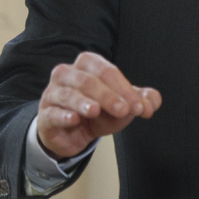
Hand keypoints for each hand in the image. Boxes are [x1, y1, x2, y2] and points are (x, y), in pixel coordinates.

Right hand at [37, 51, 161, 158]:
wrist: (72, 134)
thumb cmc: (99, 112)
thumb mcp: (122, 106)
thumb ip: (141, 100)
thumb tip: (153, 102)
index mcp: (88, 64)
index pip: (107, 72)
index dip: (124, 88)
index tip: (138, 107)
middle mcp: (67, 74)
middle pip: (88, 80)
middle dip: (108, 95)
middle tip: (124, 110)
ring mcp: (53, 93)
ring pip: (68, 94)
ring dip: (83, 102)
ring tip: (96, 111)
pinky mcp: (45, 115)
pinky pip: (52, 113)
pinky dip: (63, 116)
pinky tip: (74, 119)